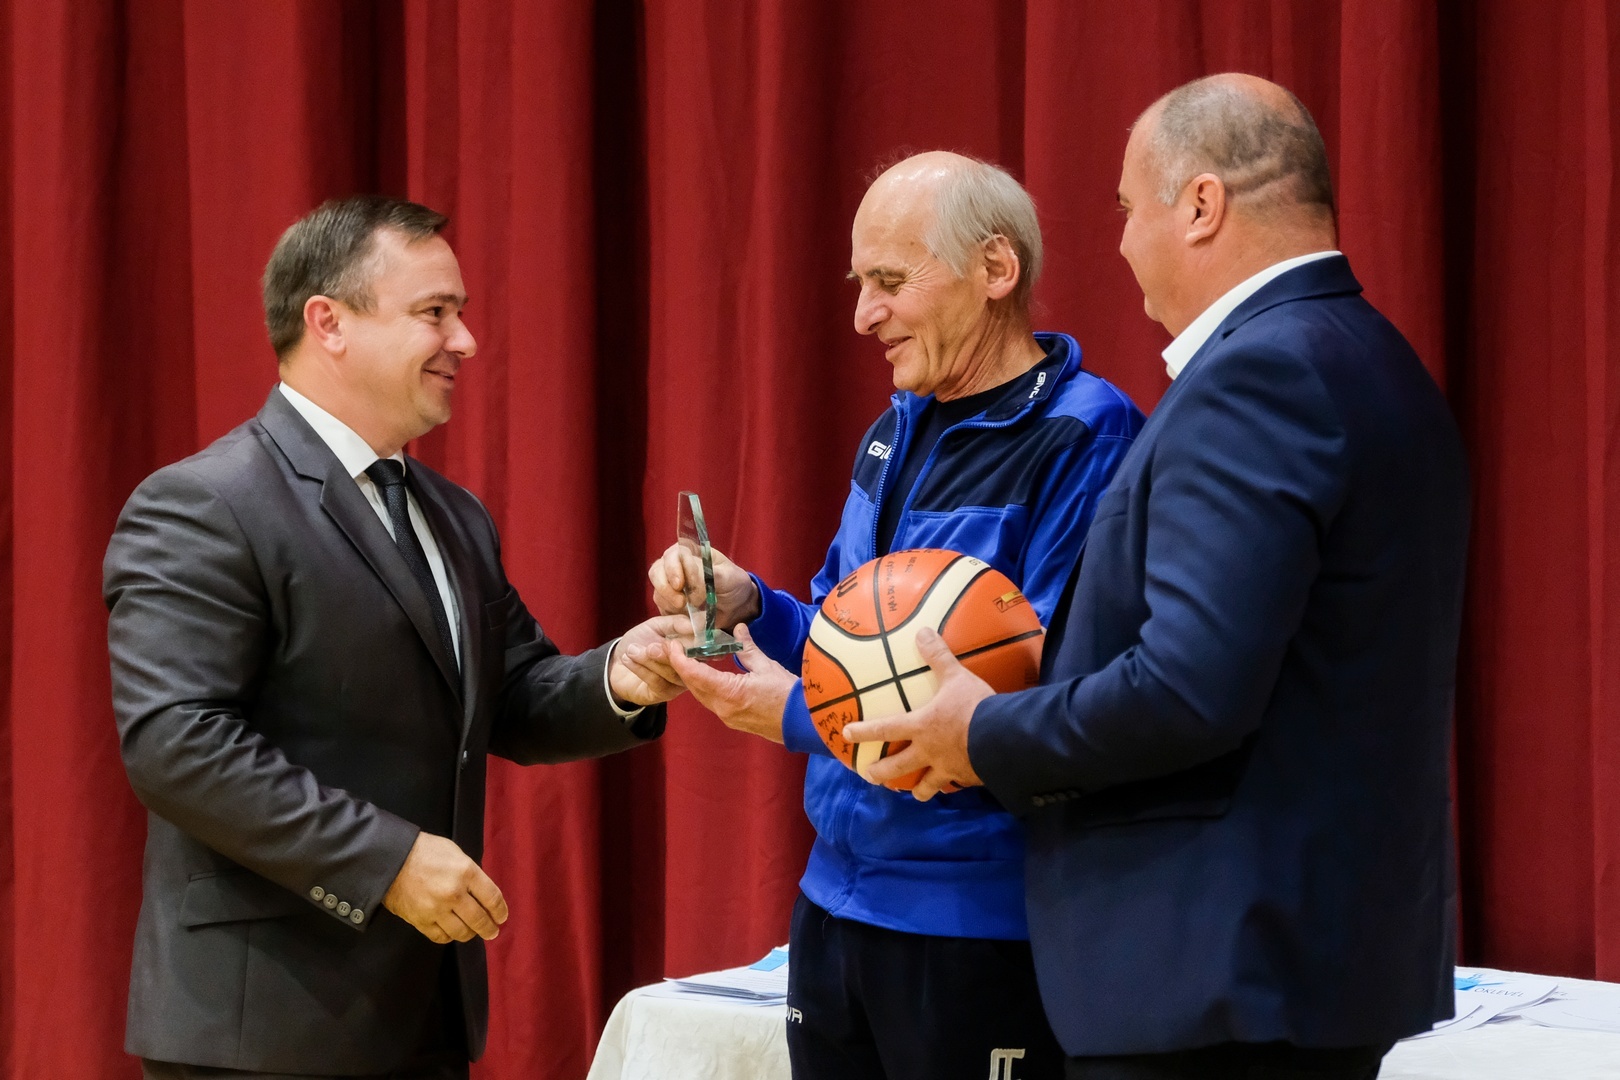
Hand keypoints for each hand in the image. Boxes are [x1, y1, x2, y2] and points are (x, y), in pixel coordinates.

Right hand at [383, 831, 507, 943]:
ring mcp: (437, 909)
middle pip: (480, 920)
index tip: (502, 917)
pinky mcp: (421, 921)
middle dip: (490, 929)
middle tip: (493, 932)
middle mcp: (454, 893)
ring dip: (471, 934)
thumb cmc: (425, 850)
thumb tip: (482, 893)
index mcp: (466, 872)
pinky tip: (452, 932)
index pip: (492, 898)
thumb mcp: (455, 853)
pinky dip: (449, 936)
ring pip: (462, 932)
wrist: (390, 859)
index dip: (500, 911)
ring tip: (473, 933)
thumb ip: (471, 873)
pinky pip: (441, 937)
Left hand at [609, 615, 689, 705]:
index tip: (673, 639)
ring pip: (672, 672)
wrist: (618, 662)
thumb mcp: (656, 625)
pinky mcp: (665, 694)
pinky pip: (658, 682)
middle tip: (649, 647)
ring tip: (631, 650)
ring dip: (648, 660)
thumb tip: (692, 625)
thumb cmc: (640, 641)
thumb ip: (675, 623)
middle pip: (689, 662)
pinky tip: (628, 660)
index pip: (702, 647)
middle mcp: (692, 667)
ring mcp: (680, 683)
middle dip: (667, 653)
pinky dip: (641, 669)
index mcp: (694, 647)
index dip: (692, 642)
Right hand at [648, 541, 761, 627]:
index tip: (681, 585)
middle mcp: (676, 564)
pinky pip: (661, 606)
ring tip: (686, 609)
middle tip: (681, 601)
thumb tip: (692, 578)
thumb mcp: (729, 577)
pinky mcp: (669, 601)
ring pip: (657, 589)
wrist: (736, 607)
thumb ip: (710, 574)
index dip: (675, 568)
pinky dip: (670, 611)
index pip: (674, 554)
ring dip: (669, 601)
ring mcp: (670, 583)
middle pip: (657, 570)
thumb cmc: (734, 584)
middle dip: (666, 586)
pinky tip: (684, 615)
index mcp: (691, 551)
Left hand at [665, 623, 794, 742]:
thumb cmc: (788, 694)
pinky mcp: (733, 721)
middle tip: (677, 648)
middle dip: (682, 667)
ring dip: (693, 678)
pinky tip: (706, 675)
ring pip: (701, 695)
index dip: (679, 658)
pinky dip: (704, 687)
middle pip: (693, 686)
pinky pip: (711, 701)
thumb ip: (747, 647)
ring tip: (689, 658)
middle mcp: (722, 708)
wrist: (804, 723)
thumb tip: (738, 628)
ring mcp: (727, 717)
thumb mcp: (766, 666)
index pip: (694, 674)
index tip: (673, 644)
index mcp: (729, 693)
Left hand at [843, 627, 991, 800]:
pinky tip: (956, 785)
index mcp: (921, 727)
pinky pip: (957, 784)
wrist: (1004, 738)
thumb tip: (922, 631)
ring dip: (920, 790)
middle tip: (870, 777)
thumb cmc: (975, 707)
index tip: (846, 735)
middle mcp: (929, 752)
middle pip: (899, 767)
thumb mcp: (956, 677)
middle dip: (882, 773)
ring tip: (916, 794)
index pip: (885, 729)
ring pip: (928, 785)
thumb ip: (939, 656)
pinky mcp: (969, 777)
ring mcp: (948, 768)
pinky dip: (954, 786)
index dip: (864, 731)